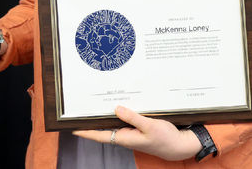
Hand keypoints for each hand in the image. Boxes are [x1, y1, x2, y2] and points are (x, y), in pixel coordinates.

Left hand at [72, 106, 201, 160]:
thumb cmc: (165, 138)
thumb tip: (116, 109)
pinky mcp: (136, 129)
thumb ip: (132, 117)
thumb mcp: (149, 126)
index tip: (72, 127)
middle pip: (103, 129)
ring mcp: (130, 133)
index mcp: (124, 138)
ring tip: (92, 105)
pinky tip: (115, 106)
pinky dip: (117, 114)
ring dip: (104, 116)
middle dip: (91, 121)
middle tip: (79, 110)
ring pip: (112, 124)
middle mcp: (124, 136)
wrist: (179, 146)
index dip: (85, 131)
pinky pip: (122, 121)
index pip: (99, 135)